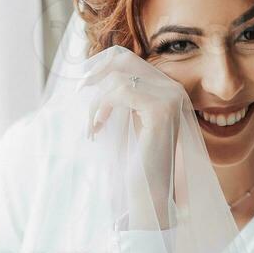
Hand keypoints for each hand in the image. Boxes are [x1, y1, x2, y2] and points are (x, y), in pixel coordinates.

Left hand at [82, 53, 189, 228]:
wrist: (149, 194)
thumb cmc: (137, 161)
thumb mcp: (127, 120)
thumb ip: (121, 95)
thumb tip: (94, 68)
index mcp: (168, 89)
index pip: (129, 58)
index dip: (100, 64)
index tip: (82, 84)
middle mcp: (175, 89)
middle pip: (123, 60)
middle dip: (95, 75)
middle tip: (78, 94)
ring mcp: (172, 98)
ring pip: (118, 78)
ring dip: (96, 102)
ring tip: (93, 125)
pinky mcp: (161, 110)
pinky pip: (120, 92)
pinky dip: (102, 108)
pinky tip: (97, 128)